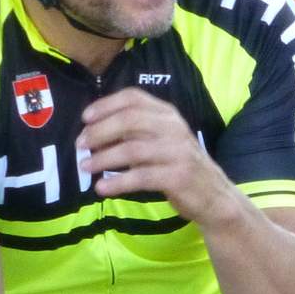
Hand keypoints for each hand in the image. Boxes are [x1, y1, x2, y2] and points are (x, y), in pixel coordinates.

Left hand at [80, 89, 232, 223]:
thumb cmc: (180, 166)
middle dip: (99, 131)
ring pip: (132, 149)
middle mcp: (173, 128)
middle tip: (80, 145)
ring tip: (85, 167)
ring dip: (103, 158)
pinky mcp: (178, 177)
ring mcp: (177, 152)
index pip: (133, 98)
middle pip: (129, 120)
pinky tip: (101, 188)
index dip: (106, 105)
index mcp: (168, 114)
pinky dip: (117, 183)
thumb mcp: (163, 141)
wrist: (214, 196)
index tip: (85, 118)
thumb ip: (137, 132)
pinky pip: (140, 177)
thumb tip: (95, 131)